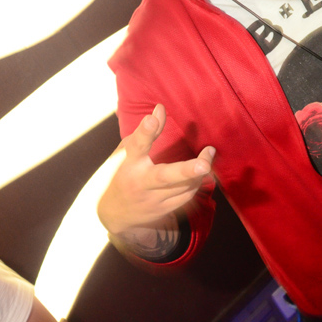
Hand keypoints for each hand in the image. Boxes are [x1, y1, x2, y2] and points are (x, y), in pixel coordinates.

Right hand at [98, 104, 214, 235]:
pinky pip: (186, 196)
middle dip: (186, 171)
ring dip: (200, 171)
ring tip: (209, 154)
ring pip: (183, 187)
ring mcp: (152, 199)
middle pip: (165, 177)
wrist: (111, 213)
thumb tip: (161, 108)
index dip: (145, 131)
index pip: (137, 145)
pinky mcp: (163, 210)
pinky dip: (195, 182)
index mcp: (128, 163)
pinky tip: (201, 172)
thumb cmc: (120, 173)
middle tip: (205, 163)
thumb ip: (146, 133)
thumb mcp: (126, 151)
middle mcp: (140, 182)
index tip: (153, 118)